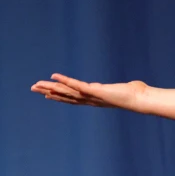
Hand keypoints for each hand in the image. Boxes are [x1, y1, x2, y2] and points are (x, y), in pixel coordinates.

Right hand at [31, 74, 147, 111]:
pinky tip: (54, 76)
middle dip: (49, 92)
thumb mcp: (124, 90)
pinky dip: (65, 80)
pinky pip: (77, 85)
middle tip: (33, 88)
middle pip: (65, 96)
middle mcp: (90, 99)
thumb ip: (121, 89)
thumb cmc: (136, 94)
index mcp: (94, 99)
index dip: (59, 96)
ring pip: (67, 91)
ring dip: (51, 87)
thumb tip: (127, 87)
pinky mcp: (95, 90)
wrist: (140, 99)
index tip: (47, 94)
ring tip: (37, 84)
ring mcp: (91, 96)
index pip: (73, 98)